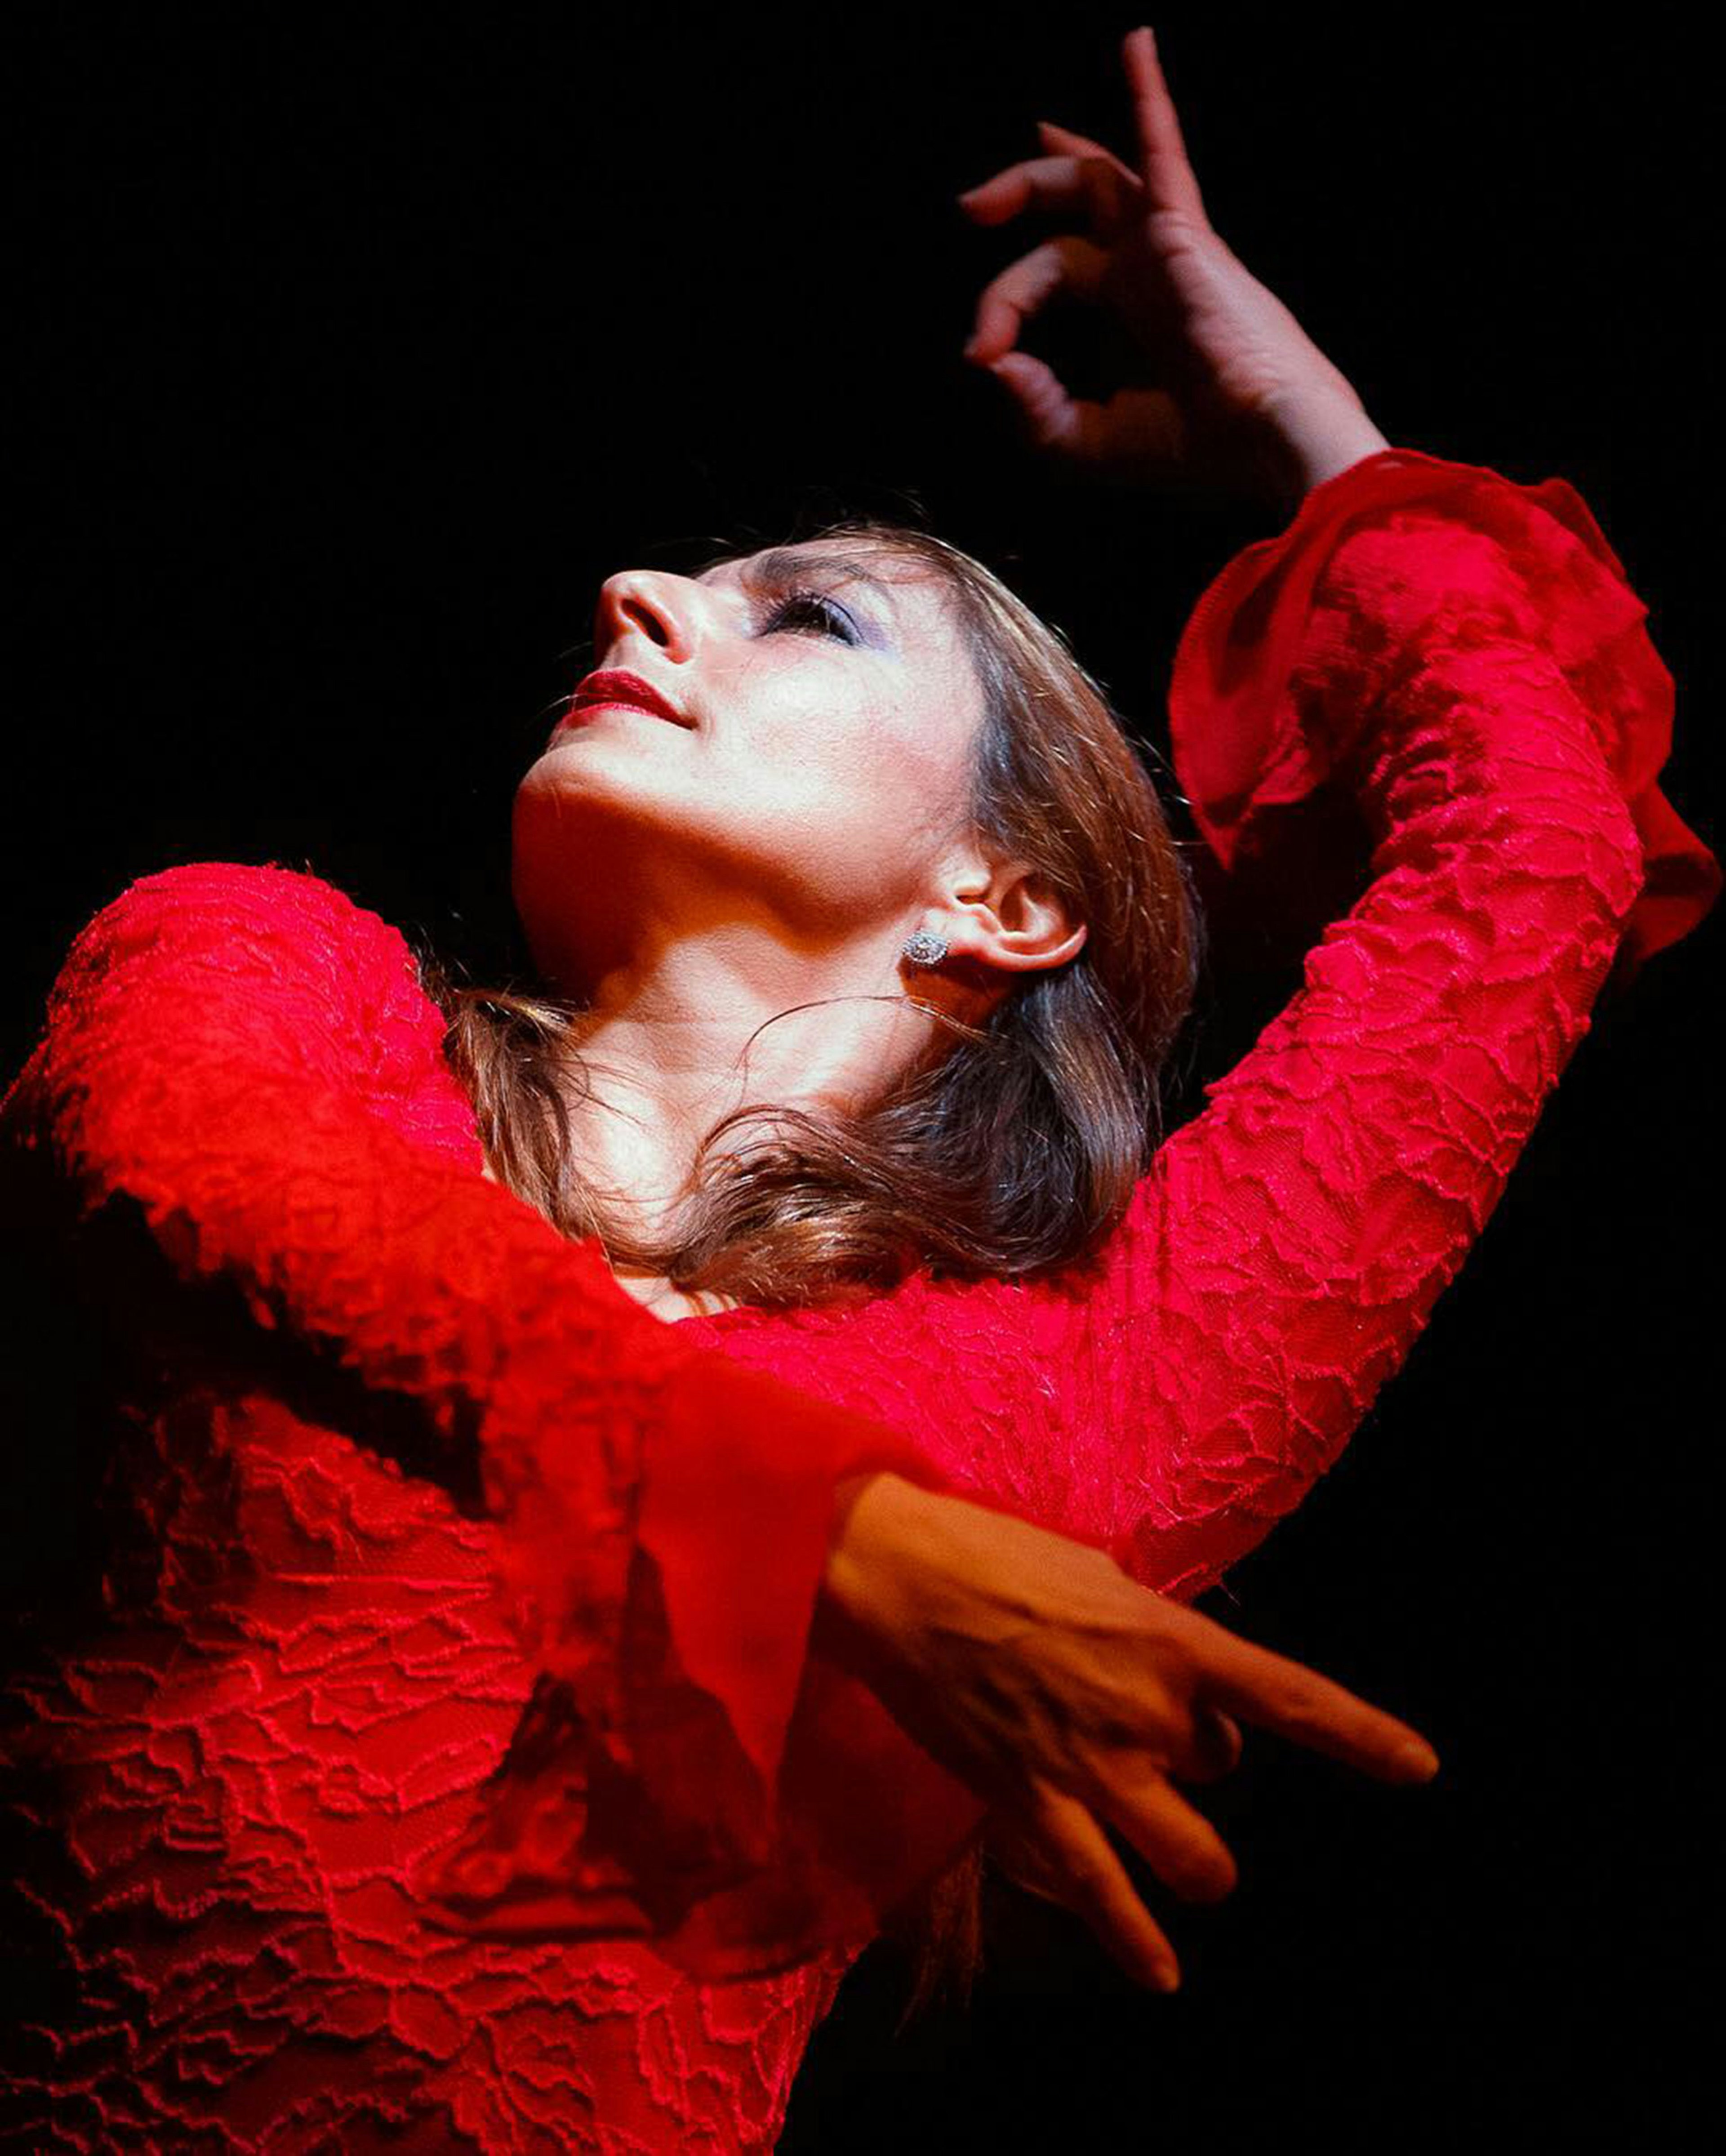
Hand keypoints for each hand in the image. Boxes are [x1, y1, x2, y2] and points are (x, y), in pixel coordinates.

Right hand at [816, 1472, 1438, 1993]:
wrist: (903, 1574)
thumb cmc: (996, 1557)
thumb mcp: (1098, 1577)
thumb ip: (1149, 1634)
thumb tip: (1172, 1677)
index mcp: (1169, 1640)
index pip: (1288, 1696)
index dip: (1360, 1735)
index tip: (1418, 1767)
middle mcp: (1146, 1708)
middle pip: (1221, 1771)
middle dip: (1197, 1764)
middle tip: (1144, 1735)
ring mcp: (1092, 1762)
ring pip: (1193, 1856)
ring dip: (1195, 1862)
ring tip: (1184, 1857)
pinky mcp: (1032, 1800)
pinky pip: (1101, 1892)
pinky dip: (1137, 1941)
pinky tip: (1162, 1975)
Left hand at [956, 26, 1388, 505]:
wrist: (1264, 440)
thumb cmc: (1197, 449)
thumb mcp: (1089, 443)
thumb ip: (1034, 409)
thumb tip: (989, 361)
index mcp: (1137, 310)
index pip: (1055, 275)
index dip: (1002, 308)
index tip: (983, 352)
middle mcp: (1151, 268)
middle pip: (1071, 211)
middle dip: (1015, 198)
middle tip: (971, 210)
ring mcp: (1168, 245)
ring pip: (1094, 179)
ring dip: (1038, 171)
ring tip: (983, 197)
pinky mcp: (1183, 232)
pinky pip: (1160, 152)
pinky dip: (1147, 97)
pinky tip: (1135, 43)